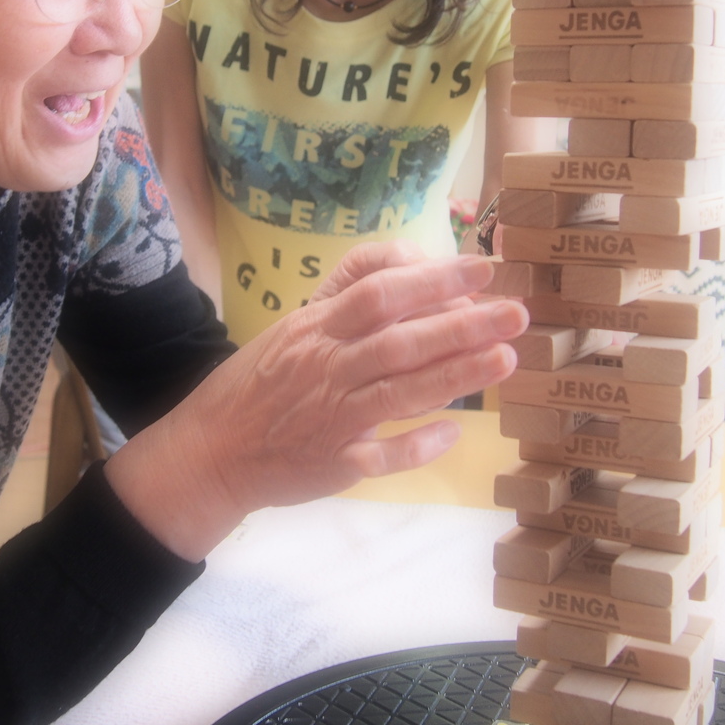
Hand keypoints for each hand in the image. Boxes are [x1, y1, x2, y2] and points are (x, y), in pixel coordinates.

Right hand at [105, 242, 527, 558]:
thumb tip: (407, 259)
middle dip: (462, 324)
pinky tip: (454, 434)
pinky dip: (419, 444)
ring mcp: (331, 418)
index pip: (379, 292)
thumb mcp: (292, 325)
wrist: (208, 453)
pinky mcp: (334, 464)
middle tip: (516, 312)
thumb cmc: (256, 383)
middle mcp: (325, 368)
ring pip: (401, 392)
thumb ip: (345, 294)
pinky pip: (384, 457)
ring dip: (456, 375)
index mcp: (314, 328)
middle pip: (401, 340)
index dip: (432, 280)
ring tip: (506, 358)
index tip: (482, 270)